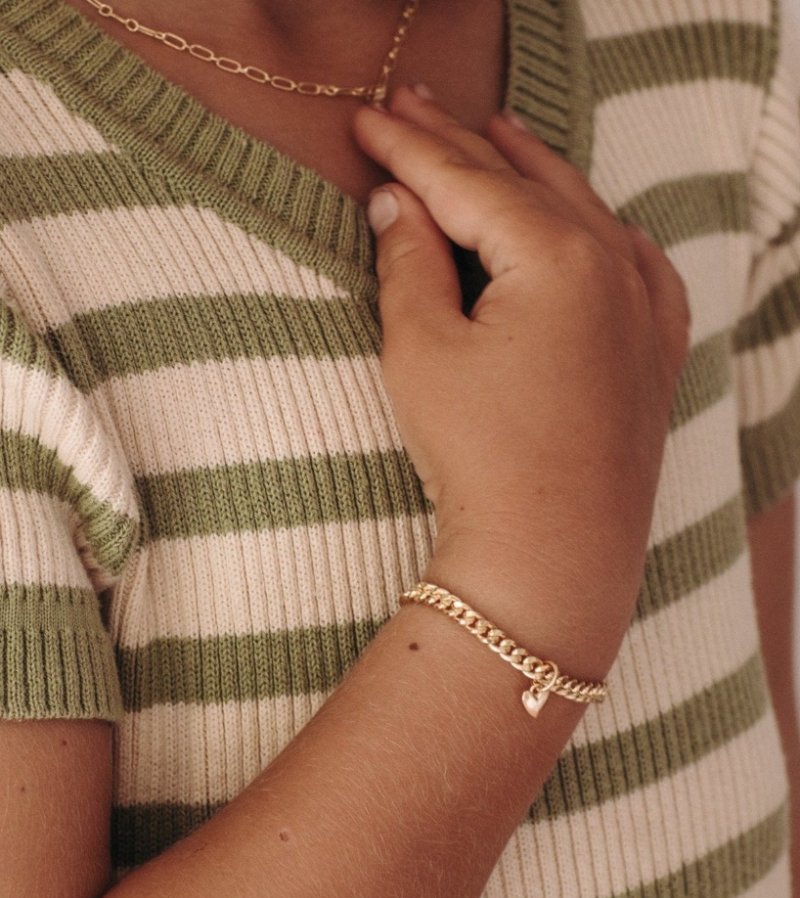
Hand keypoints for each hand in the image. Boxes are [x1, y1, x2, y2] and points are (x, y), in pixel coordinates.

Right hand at [353, 88, 689, 674]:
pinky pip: (635, 267)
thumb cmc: (482, 461)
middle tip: (410, 106)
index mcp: (558, 255)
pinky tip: (592, 220)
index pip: (468, 180)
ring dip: (533, 173)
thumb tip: (399, 205)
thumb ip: (409, 263)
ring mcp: (644, 309)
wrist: (552, 559)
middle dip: (463, 144)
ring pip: (584, 214)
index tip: (367, 120)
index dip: (410, 147)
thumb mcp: (422, 353)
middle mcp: (615, 266)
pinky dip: (602, 231)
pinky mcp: (653, 354)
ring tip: (495, 134)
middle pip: (526, 184)